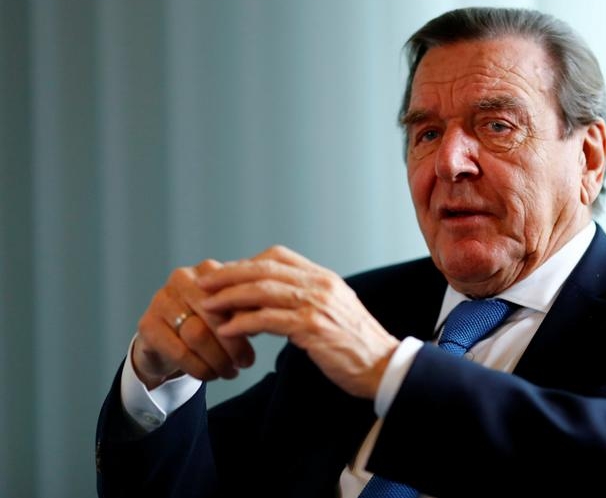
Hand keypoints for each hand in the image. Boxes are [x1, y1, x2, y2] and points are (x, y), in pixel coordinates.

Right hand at [132, 259, 254, 389]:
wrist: (168, 340)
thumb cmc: (207, 323)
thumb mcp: (231, 312)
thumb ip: (248, 309)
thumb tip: (270, 316)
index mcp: (208, 270)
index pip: (233, 292)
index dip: (248, 317)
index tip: (263, 335)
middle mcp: (182, 279)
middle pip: (214, 314)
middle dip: (234, 343)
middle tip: (246, 362)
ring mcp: (161, 300)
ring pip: (197, 334)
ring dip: (218, 359)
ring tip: (230, 371)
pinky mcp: (147, 324)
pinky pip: (179, 351)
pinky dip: (199, 368)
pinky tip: (210, 375)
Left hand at [198, 245, 399, 399]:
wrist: (384, 366)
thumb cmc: (357, 345)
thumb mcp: (333, 311)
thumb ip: (307, 300)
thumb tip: (271, 300)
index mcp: (324, 277)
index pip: (278, 257)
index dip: (247, 263)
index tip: (225, 274)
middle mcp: (320, 284)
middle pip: (265, 269)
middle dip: (230, 274)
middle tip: (204, 283)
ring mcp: (317, 304)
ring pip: (263, 290)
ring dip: (230, 297)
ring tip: (209, 306)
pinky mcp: (313, 327)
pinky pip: (269, 319)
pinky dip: (244, 323)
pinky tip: (228, 329)